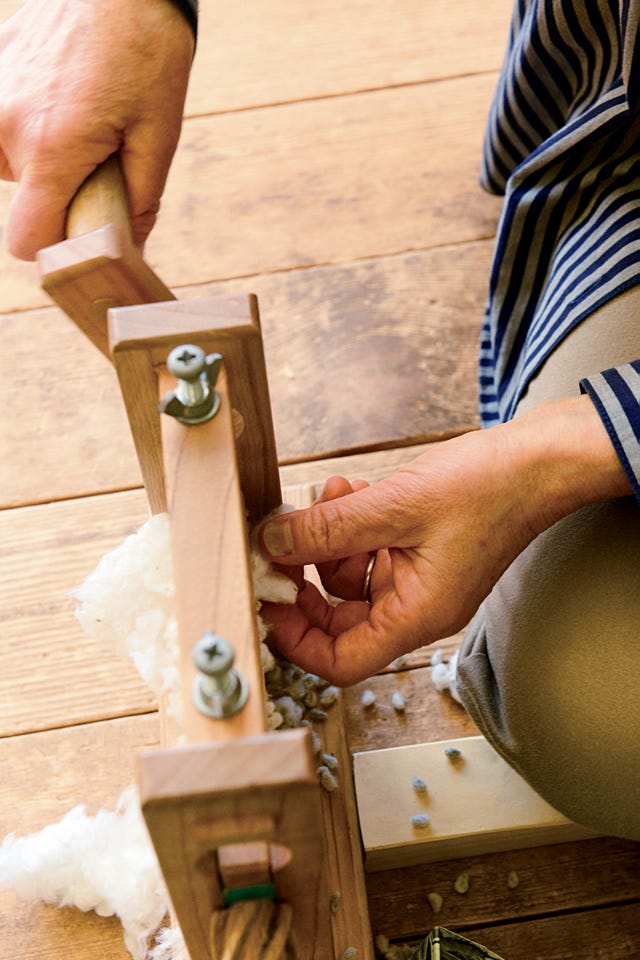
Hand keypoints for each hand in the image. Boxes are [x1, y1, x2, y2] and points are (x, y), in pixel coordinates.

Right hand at [0, 0, 193, 257]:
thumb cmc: (147, 51)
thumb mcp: (159, 135)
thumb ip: (139, 202)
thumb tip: (126, 249)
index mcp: (50, 148)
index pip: (25, 239)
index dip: (56, 247)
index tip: (84, 232)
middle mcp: (6, 124)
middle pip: (21, 204)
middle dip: (58, 198)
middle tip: (98, 162)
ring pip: (10, 167)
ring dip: (43, 164)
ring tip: (82, 125)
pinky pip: (1, 129)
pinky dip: (28, 131)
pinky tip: (62, 103)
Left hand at [259, 395, 630, 684]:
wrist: (539, 461)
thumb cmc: (488, 489)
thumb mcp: (394, 507)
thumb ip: (328, 529)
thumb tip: (272, 542)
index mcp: (416, 616)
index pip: (340, 661)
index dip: (294, 638)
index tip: (265, 598)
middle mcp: (416, 606)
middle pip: (338, 616)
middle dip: (305, 575)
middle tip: (281, 539)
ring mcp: (419, 578)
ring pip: (350, 575)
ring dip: (329, 536)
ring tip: (331, 493)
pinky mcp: (420, 550)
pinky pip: (370, 548)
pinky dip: (352, 523)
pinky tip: (350, 489)